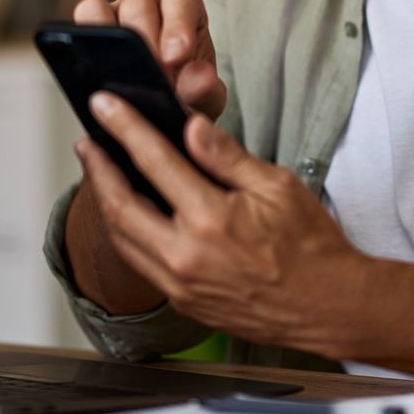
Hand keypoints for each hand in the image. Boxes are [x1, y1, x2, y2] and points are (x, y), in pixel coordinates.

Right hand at [74, 0, 226, 120]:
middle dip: (142, 39)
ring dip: (108, 38)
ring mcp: (116, 10)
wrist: (166, 106)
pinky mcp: (91, 27)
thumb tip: (197, 79)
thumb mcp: (204, 97)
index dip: (177, 26)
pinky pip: (81, 21)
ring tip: (118, 76)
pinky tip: (93, 73)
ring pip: (101, 7)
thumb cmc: (188, 91)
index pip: (180, 2)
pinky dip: (82, 41)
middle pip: (138, 3)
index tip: (176, 58)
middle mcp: (148, 1)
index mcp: (183, 7)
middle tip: (148, 75)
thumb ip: (204, 89)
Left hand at [76, 90, 366, 352]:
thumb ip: (227, 157)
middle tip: (86, 142)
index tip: (104, 105)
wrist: (327, 308)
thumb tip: (191, 126)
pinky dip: (126, 233)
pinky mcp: (183, 302)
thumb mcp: (278, 186)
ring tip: (99, 173)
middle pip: (119, 206)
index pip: (154, 161)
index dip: (124, 127)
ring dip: (105, 202)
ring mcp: (180, 285)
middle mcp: (186, 256)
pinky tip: (128, 213)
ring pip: (122, 239)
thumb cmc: (311, 247)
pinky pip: (140, 262)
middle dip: (97, 169)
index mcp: (211, 220)